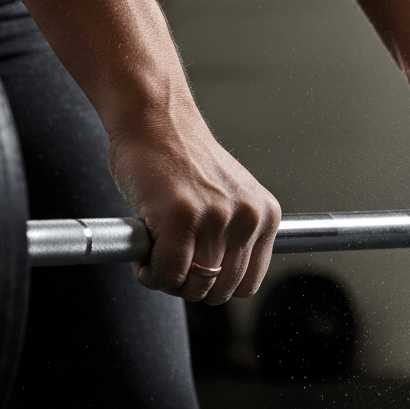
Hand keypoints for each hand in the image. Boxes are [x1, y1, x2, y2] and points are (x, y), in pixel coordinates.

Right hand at [106, 106, 280, 304]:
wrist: (155, 120)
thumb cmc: (182, 160)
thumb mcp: (229, 198)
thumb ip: (234, 234)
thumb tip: (219, 282)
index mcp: (266, 215)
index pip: (248, 283)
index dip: (216, 286)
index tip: (195, 272)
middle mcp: (247, 217)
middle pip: (220, 289)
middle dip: (189, 286)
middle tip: (168, 264)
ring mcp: (216, 217)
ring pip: (193, 286)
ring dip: (167, 280)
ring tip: (155, 257)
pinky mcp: (181, 216)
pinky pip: (168, 273)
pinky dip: (150, 274)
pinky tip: (143, 256)